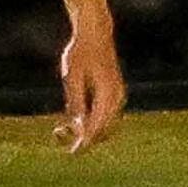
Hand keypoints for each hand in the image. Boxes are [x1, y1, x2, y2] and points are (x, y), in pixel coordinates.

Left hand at [53, 16, 124, 150]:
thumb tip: (77, 126)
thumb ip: (75, 102)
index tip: (74, 152)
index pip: (98, 126)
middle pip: (106, 130)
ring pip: (108, 124)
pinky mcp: (116, 93)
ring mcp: (119, 95)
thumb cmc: (80, 53)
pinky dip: (96, 122)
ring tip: (68, 129)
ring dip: (91, 131)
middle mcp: (117, 96)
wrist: (95, 34)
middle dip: (88, 139)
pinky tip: (79, 121)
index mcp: (108, 93)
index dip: (86, 141)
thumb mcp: (72, 77)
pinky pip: (108, 116)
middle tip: (68, 143)